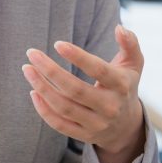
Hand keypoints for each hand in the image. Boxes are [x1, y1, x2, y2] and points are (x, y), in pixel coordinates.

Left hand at [23, 25, 145, 162]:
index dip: (78, 57)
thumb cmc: (125, 85)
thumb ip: (130, 43)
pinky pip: (59, 124)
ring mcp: (97, 123)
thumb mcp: (134, 64)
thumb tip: (119, 28)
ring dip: (42, 88)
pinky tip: (33, 92)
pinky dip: (43, 110)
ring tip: (27, 69)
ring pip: (63, 107)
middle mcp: (110, 106)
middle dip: (50, 71)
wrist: (126, 126)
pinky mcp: (84, 135)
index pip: (98, 70)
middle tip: (32, 53)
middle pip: (75, 90)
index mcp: (121, 85)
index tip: (57, 44)